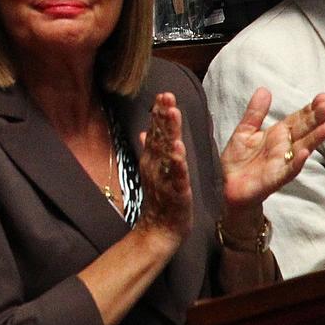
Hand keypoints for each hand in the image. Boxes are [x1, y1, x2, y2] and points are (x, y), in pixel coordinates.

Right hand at [136, 92, 193, 254]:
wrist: (158, 229)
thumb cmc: (160, 199)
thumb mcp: (154, 171)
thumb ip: (151, 150)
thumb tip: (145, 131)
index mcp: (154, 159)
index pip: (156, 131)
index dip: (159, 113)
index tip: (163, 94)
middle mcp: (156, 165)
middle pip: (159, 136)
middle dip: (163, 115)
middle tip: (166, 96)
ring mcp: (164, 178)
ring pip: (166, 152)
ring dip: (169, 133)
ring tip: (172, 115)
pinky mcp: (175, 192)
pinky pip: (176, 176)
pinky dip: (176, 164)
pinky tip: (179, 151)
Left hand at [219, 88, 324, 222]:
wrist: (228, 185)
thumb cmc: (238, 159)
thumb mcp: (244, 131)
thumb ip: (255, 112)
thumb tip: (264, 90)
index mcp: (278, 134)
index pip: (298, 119)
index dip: (310, 109)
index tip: (323, 97)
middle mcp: (285, 147)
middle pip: (304, 131)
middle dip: (317, 119)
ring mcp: (283, 162)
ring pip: (303, 148)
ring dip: (316, 138)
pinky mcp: (276, 177)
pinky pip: (289, 169)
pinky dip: (297, 161)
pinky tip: (305, 152)